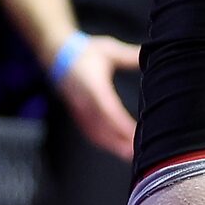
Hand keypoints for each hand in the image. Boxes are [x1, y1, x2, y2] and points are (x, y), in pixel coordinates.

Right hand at [55, 35, 140, 160]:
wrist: (57, 54)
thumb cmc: (84, 52)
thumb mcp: (108, 50)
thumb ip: (128, 56)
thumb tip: (147, 53)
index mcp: (93, 85)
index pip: (108, 108)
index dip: (120, 123)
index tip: (134, 132)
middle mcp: (85, 101)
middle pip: (102, 127)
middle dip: (119, 140)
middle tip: (137, 151)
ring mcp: (80, 109)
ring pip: (96, 132)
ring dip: (112, 145)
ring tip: (130, 154)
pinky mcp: (77, 113)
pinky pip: (90, 132)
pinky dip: (103, 142)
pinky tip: (115, 147)